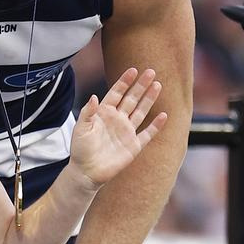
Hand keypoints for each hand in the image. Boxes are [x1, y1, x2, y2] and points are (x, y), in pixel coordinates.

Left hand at [70, 68, 166, 186]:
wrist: (87, 172)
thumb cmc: (80, 149)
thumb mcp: (80, 128)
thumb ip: (88, 112)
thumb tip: (94, 96)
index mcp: (104, 113)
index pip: (116, 93)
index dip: (124, 82)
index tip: (133, 70)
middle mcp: (117, 119)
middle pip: (131, 99)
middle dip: (141, 85)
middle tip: (151, 71)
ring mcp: (126, 132)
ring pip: (141, 111)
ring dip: (149, 99)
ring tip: (158, 85)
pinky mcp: (134, 146)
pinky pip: (147, 133)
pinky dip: (156, 125)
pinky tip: (164, 115)